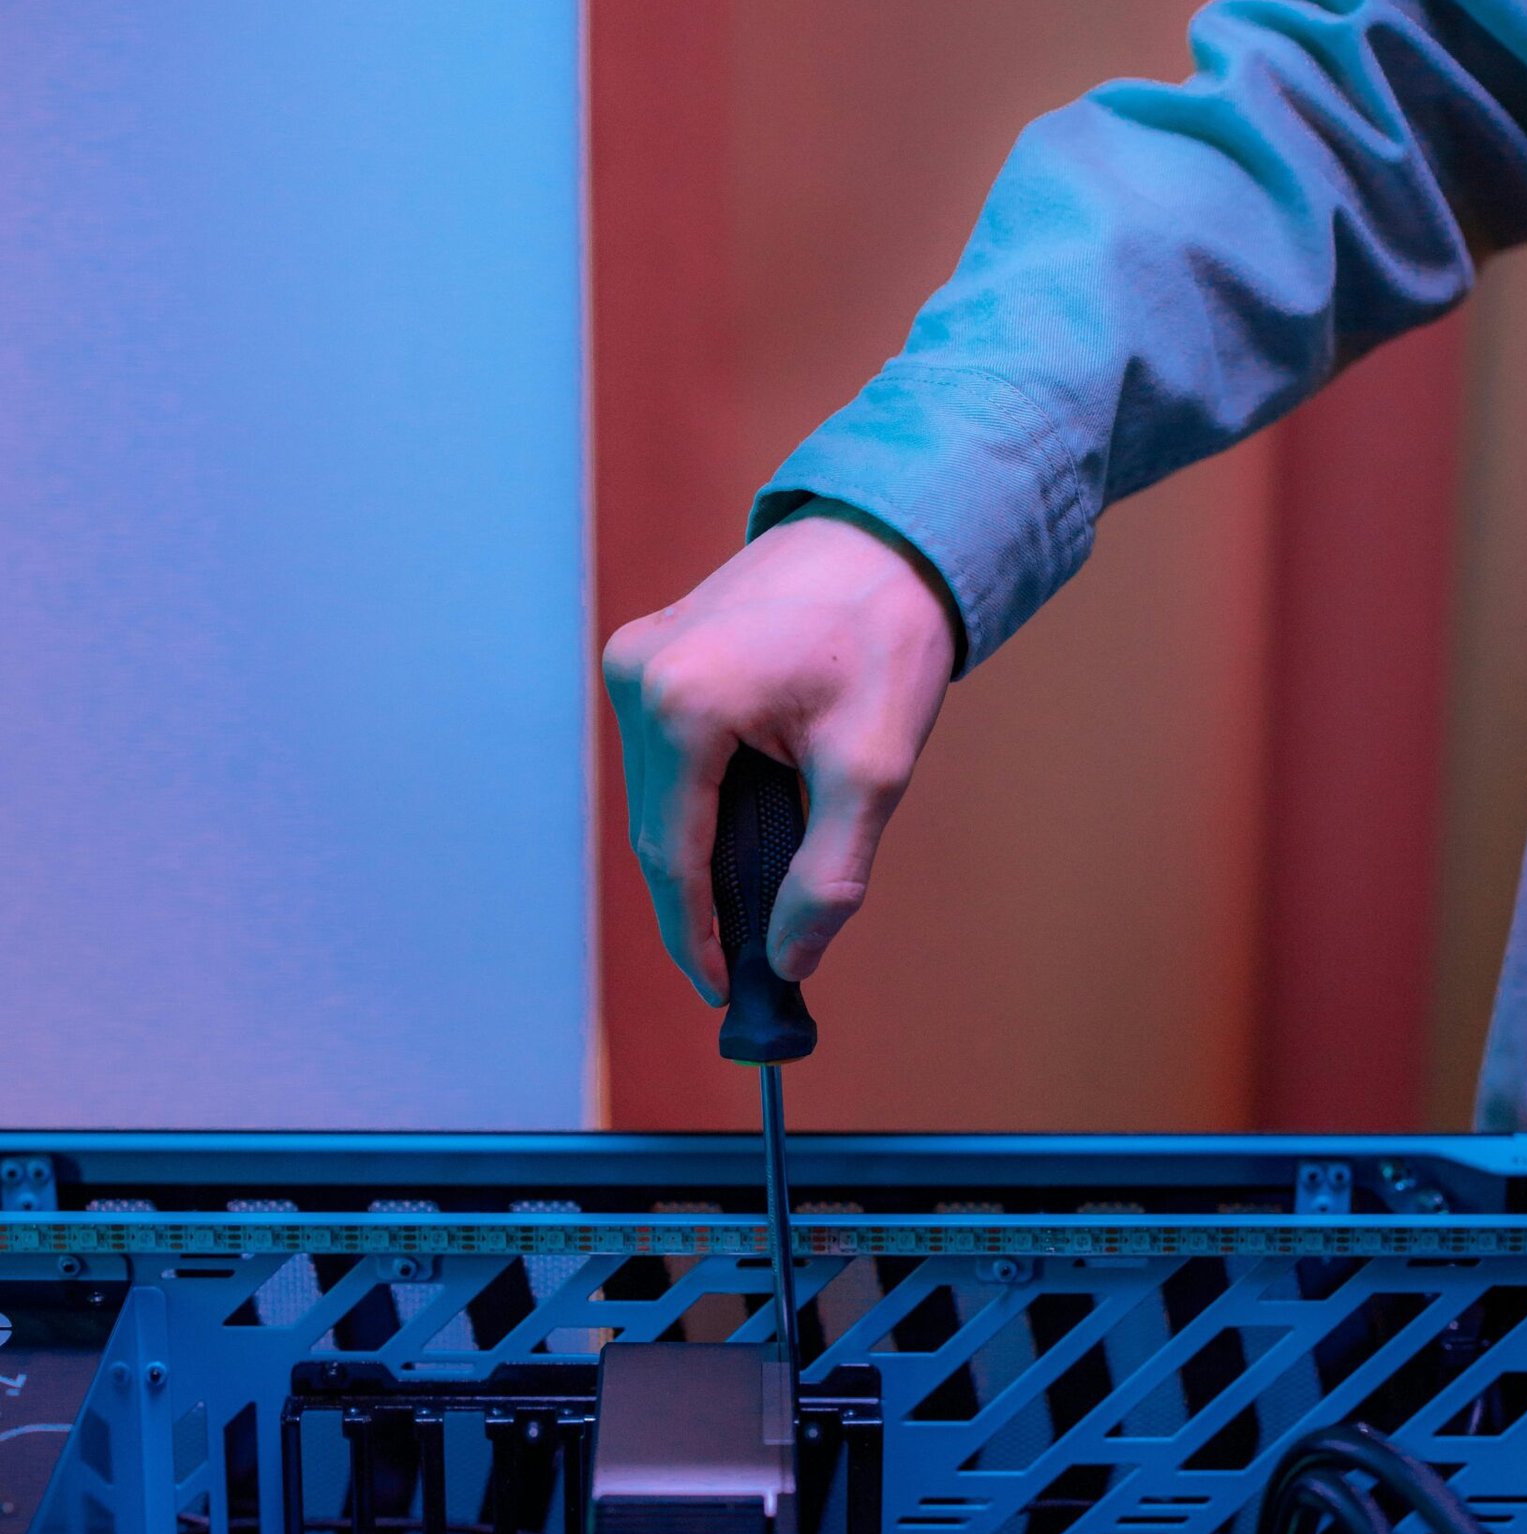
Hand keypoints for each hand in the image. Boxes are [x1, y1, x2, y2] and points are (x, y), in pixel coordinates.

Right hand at [603, 501, 959, 1001]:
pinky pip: (667, 758)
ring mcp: (635, 661)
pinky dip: (705, 805)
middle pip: (661, 831)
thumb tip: (786, 962)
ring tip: (760, 903)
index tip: (727, 995)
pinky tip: (751, 833)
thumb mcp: (871, 769)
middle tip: (749, 967)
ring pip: (661, 798)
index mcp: (683, 703)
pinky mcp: (648, 655)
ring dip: (706, 855)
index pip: (674, 857)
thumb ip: (828, 874)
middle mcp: (639, 677)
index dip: (698, 938)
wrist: (884, 538)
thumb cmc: (884, 640)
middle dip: (704, 904)